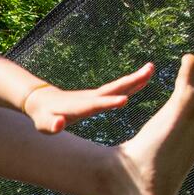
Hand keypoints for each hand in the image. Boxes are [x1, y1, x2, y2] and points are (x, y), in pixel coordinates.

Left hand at [22, 62, 154, 132]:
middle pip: (112, 89)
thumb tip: (58, 124)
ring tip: (152, 69)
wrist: (42, 101)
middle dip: (130, 82)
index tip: (124, 101)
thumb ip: (52, 125)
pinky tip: (145, 80)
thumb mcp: (44, 125)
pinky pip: (118, 89)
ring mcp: (95, 95)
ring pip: (118, 86)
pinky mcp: (99, 96)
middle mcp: (90, 98)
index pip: (95, 105)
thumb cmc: (44, 117)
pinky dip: (132, 84)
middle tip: (148, 71)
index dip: (108, 104)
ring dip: (135, 79)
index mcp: (78, 107)